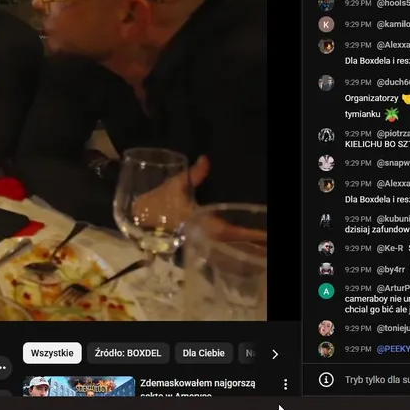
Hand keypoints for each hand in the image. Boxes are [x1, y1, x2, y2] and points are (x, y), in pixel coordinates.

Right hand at [136, 155, 266, 244]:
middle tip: (270, 241)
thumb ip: (194, 175)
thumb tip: (206, 160)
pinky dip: (233, 247)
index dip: (252, 235)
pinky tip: (242, 244)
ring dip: (245, 247)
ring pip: (229, 250)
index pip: (233, 232)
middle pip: (236, 245)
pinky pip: (221, 249)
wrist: (139, 218)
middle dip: (254, 245)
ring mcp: (202, 242)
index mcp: (203, 225)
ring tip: (262, 245)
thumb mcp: (176, 186)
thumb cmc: (159, 202)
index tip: (268, 235)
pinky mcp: (198, 243)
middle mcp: (205, 237)